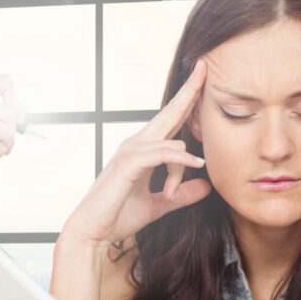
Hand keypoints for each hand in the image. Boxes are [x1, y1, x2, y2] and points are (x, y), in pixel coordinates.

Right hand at [61, 61, 209, 248]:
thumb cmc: (119, 216)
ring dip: (180, 169)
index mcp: (143, 150)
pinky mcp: (129, 164)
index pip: (170, 121)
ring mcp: (131, 151)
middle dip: (189, 91)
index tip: (201, 79)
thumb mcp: (160, 205)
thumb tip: (207, 186)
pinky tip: (197, 164)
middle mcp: (136, 144)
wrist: (93, 233)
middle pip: (169, 113)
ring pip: (174, 143)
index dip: (186, 100)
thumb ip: (181, 194)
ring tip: (169, 193)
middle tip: (205, 66)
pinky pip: (164, 154)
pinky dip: (181, 159)